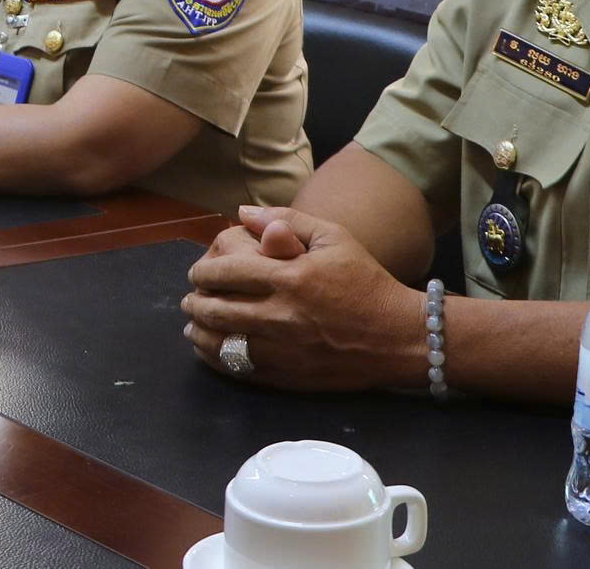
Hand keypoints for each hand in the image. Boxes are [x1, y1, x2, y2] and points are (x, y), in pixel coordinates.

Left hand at [179, 207, 423, 392]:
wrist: (399, 336)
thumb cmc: (366, 281)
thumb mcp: (334, 237)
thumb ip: (287, 219)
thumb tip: (243, 212)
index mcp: (290, 277)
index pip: (227, 274)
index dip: (203, 273)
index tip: (196, 273)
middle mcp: (282, 314)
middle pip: (217, 310)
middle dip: (195, 303)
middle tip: (190, 299)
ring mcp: (284, 350)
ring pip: (223, 344)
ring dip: (199, 333)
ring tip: (192, 325)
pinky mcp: (290, 376)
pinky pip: (241, 370)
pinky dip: (218, 360)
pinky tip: (212, 350)